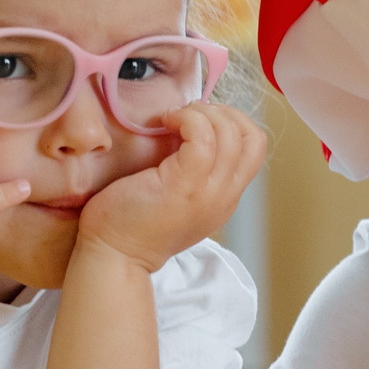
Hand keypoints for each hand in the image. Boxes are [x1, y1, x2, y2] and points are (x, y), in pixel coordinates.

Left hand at [78, 103, 267, 272]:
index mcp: (226, 198)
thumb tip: (192, 131)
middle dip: (223, 113)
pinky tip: (165, 122)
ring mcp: (208, 192)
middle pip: (252, 137)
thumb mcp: (179, 199)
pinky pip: (203, 137)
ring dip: (203, 113)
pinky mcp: (184, 185)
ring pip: (230, 134)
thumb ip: (196, 174)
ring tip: (174, 118)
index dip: (233, 122)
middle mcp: (225, 196)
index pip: (254, 148)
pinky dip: (187, 119)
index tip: (200, 121)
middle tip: (188, 116)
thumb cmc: (133, 222)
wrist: (114, 255)